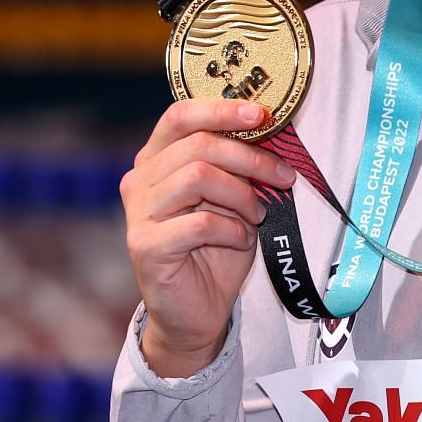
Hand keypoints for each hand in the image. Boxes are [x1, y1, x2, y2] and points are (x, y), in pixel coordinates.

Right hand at [121, 98, 296, 376]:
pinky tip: (241, 240)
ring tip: (256, 216)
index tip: (261, 114)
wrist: (196, 312)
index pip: (181, 116)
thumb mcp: (232, 198)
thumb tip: (273, 131)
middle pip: (199, 146)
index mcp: (157, 158)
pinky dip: (232, 230)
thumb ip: (239, 166)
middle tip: (282, 177)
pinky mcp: (145, 245)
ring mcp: (139, 212)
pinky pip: (199, 223)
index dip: (221, 109)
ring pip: (199, 177)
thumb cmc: (215, 250)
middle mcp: (141, 179)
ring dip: (241, 196)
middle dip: (251, 158)